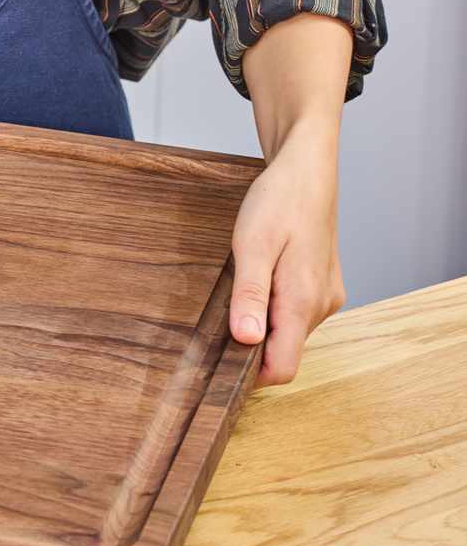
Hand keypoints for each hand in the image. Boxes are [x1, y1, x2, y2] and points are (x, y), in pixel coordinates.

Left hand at [228, 117, 345, 386]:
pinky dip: (275, 307)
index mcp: (304, 300)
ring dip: (263, 322)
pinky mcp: (324, 285)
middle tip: (220, 315)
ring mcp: (326, 295)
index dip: (252, 374)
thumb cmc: (278, 201)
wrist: (306, 170)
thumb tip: (247, 340)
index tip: (220, 364)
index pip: (284, 367)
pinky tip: (261, 279)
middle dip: (252, 344)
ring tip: (242, 287)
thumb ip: (250, 296)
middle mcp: (322, 304)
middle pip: (285, 351)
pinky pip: (296, 313)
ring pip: (290, 332)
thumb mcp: (252, 246)